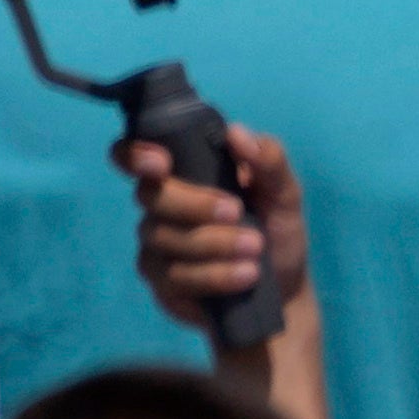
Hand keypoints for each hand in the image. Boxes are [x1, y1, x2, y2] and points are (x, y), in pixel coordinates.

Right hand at [125, 117, 307, 341]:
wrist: (284, 285)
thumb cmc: (276, 225)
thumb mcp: (284, 190)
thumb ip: (268, 158)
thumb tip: (235, 133)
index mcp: (184, 170)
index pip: (134, 155)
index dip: (135, 155)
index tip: (162, 163)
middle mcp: (160, 205)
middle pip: (152, 196)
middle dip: (195, 204)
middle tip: (238, 212)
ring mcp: (157, 247)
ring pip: (165, 240)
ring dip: (214, 244)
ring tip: (256, 249)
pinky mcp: (164, 286)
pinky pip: (175, 279)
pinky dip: (214, 275)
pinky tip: (244, 275)